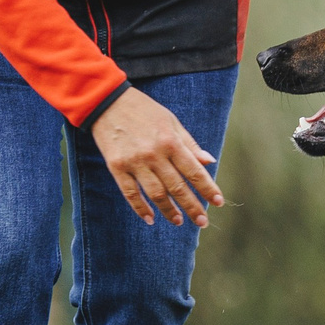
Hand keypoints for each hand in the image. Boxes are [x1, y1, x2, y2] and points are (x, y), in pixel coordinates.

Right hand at [90, 87, 224, 226]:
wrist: (107, 102)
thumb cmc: (144, 111)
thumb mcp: (171, 121)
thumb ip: (189, 144)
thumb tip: (209, 162)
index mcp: (170, 141)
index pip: (194, 171)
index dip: (207, 188)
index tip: (217, 202)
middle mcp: (154, 154)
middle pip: (177, 187)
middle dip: (192, 206)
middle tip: (202, 221)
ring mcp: (134, 162)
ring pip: (156, 194)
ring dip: (169, 210)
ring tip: (178, 221)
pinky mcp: (117, 167)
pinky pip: (130, 193)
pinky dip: (140, 208)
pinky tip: (150, 218)